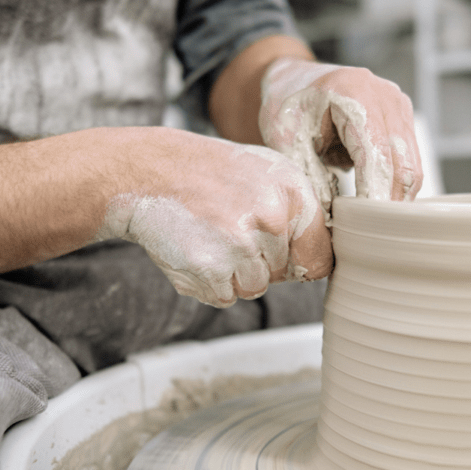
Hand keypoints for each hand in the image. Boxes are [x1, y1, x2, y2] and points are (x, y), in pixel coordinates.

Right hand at [93, 128, 331, 307]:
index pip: (320, 258)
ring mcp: (241, 244)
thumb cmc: (209, 172)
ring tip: (209, 238)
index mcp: (294, 193)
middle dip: (256, 262)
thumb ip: (298, 211)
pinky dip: (207, 283)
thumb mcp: (266, 173)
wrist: (150, 171)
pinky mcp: (210, 267)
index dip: (299, 262)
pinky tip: (194, 250)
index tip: (282, 256)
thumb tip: (320, 254)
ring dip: (231, 275)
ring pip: (253, 289)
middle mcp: (273, 218)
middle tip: (226, 230)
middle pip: (281, 276)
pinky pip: (223, 297)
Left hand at [258, 58, 422, 219]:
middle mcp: (386, 96)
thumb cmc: (287, 105)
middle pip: (403, 165)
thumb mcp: (286, 141)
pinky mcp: (403, 120)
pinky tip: (373, 203)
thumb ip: (308, 176)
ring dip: (394, 199)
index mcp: (354, 92)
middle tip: (371, 238)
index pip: (376, 155)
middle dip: (389, 205)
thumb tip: (332, 221)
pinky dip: (394, 187)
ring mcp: (400, 107)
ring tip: (372, 226)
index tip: (367, 229)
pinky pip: (408, 163)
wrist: (295, 79)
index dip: (374, 195)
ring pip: (412, 169)